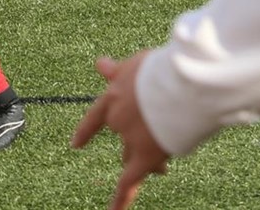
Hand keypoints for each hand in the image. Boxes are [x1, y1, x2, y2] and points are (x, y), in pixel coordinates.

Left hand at [72, 52, 171, 209]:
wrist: (183, 81)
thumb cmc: (166, 67)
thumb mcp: (138, 63)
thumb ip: (118, 71)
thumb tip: (99, 64)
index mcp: (114, 95)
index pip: (97, 116)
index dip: (87, 131)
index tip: (76, 144)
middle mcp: (117, 118)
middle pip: (123, 136)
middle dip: (136, 140)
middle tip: (151, 144)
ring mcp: (130, 138)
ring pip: (132, 156)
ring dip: (148, 159)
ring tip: (160, 170)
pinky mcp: (145, 156)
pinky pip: (128, 182)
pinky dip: (120, 199)